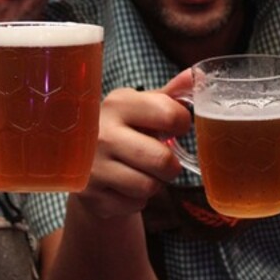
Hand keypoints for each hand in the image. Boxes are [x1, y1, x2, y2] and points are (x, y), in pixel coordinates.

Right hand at [73, 70, 192, 220]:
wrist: (83, 162)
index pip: (170, 115)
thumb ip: (171, 94)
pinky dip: (137, 199)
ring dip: (154, 183)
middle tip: (161, 158)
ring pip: (150, 186)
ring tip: (140, 170)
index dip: (182, 124)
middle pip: (163, 160)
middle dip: (171, 164)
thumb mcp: (142, 106)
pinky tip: (124, 185)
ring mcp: (94, 167)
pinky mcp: (92, 196)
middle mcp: (102, 133)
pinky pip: (135, 204)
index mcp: (118, 103)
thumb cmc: (123, 128)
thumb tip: (196, 75)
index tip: (174, 127)